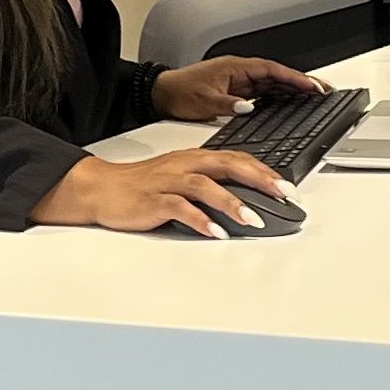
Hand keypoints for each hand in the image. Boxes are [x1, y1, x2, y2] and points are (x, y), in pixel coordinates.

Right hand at [39, 148, 291, 237]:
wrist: (101, 187)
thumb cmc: (143, 184)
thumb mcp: (181, 176)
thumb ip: (211, 183)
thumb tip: (246, 197)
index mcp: (195, 158)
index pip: (237, 159)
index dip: (265, 171)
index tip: (288, 187)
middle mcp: (185, 165)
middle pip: (228, 165)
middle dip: (259, 180)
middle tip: (283, 196)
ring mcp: (169, 182)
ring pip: (206, 186)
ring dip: (232, 202)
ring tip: (252, 220)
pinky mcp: (154, 200)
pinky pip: (180, 208)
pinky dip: (200, 220)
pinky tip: (216, 232)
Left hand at [152, 53, 323, 123]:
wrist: (163, 93)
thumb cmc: (180, 92)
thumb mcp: (204, 100)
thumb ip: (228, 104)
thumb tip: (248, 107)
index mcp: (235, 68)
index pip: (272, 70)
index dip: (294, 78)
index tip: (311, 86)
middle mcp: (240, 72)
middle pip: (277, 75)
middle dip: (300, 82)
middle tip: (323, 91)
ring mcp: (239, 81)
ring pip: (272, 83)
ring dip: (292, 89)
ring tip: (314, 96)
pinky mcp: (236, 91)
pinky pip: (264, 92)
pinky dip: (279, 96)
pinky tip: (290, 103)